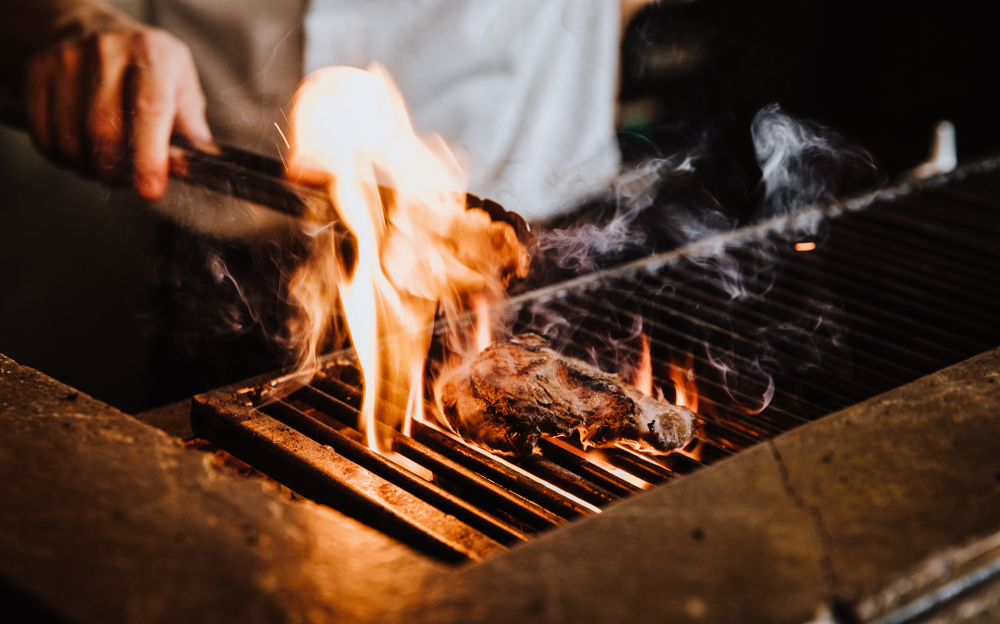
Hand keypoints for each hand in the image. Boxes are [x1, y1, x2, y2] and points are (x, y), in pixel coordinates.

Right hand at [23, 18, 210, 199]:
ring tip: (106, 164)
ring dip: (90, 168)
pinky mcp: (38, 73)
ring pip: (72, 138)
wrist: (97, 33)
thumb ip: (189, 130)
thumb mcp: (182, 88)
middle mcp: (107, 51)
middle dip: (118, 171)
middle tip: (128, 180)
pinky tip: (81, 151)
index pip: (150, 110)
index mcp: (152, 54)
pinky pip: (45, 136)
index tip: (150, 190)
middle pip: (105, 130)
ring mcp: (67, 59)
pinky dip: (64, 158)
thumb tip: (187, 168)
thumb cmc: (149, 70)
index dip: (150, 157)